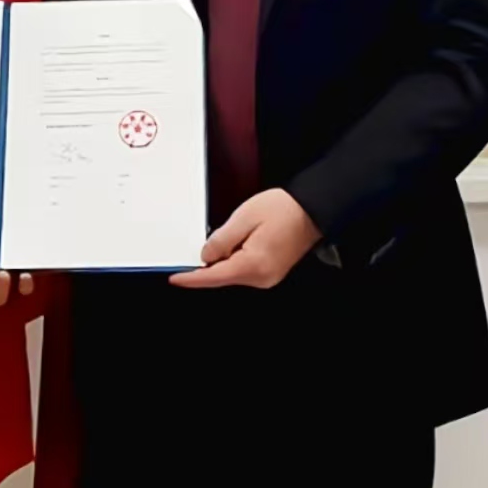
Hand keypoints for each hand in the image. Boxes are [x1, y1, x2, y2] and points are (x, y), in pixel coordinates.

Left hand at [170, 189, 321, 291]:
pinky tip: (239, 242)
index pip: (214, 276)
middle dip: (208, 264)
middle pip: (223, 277)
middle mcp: (262, 277)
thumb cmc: (283, 209)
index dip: (192, 278)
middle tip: (203, 243)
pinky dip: (234, 259)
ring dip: (223, 260)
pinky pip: (244, 269)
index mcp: (254, 264)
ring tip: (235, 233)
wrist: (312, 210)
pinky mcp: (271, 272)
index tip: (176, 278)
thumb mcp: (244, 217)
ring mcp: (268, 276)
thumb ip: (221, 240)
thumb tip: (205, 256)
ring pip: (233, 273)